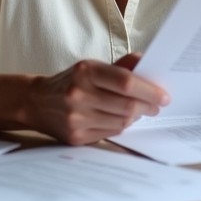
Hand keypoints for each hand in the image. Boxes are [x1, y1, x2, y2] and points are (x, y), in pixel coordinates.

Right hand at [26, 53, 168, 145]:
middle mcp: (78, 94)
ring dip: (136, 116)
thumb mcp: (92, 66)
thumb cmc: (72, 81)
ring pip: (121, 121)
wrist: (37, 102)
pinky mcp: (76, 137)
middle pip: (126, 105)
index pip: (126, 82)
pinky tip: (123, 118)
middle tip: (158, 105)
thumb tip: (148, 63)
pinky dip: (121, 125)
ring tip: (141, 110)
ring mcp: (76, 118)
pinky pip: (110, 133)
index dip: (149, 90)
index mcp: (85, 71)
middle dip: (149, 106)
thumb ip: (121, 65)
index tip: (164, 95)